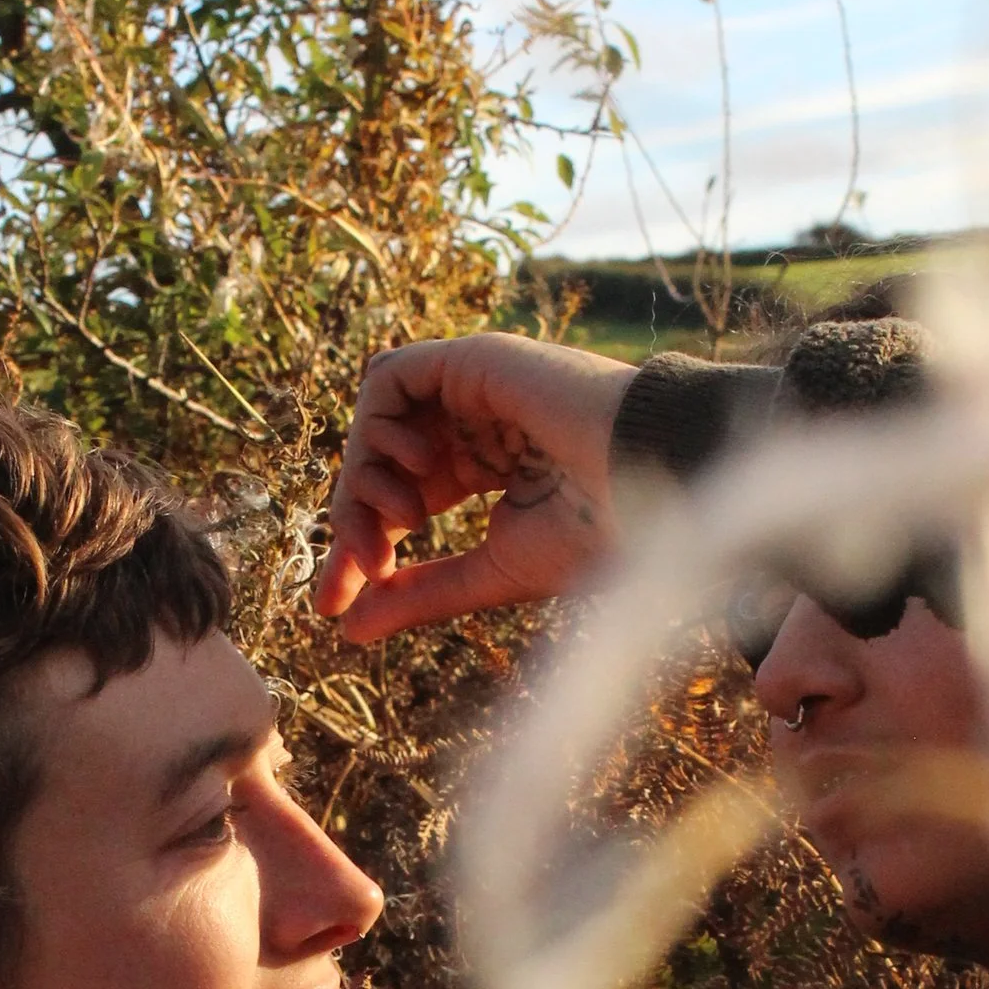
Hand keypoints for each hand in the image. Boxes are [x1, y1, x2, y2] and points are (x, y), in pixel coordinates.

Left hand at [314, 334, 635, 641]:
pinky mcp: (472, 358)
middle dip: (353, 521)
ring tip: (407, 520)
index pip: (402, 501)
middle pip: (377, 465)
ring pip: (375, 423)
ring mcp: (472, 388)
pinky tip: (417, 468)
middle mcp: (475, 425)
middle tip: (360, 570)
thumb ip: (420, 593)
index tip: (332, 606)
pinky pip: (388, 378)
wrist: (655, 479)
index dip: (361, 549)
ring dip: (366, 477)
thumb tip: (349, 630)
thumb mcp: (492, 572)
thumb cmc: (598, 529)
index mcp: (490, 468)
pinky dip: (380, 425)